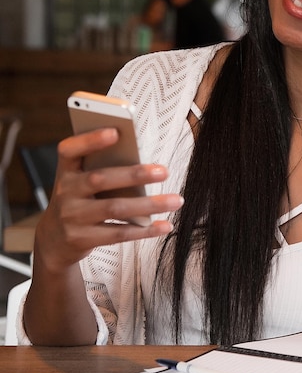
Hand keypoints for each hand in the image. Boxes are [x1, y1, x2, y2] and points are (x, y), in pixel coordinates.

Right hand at [35, 128, 183, 273]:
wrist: (54, 240)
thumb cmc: (79, 200)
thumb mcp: (81, 182)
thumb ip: (103, 169)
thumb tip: (145, 165)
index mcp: (66, 171)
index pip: (70, 150)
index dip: (90, 140)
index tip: (115, 132)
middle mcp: (65, 192)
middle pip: (101, 179)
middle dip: (135, 174)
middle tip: (164, 171)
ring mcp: (72, 217)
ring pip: (115, 208)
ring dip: (149, 204)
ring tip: (176, 200)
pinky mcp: (82, 239)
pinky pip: (119, 233)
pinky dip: (145, 230)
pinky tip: (164, 225)